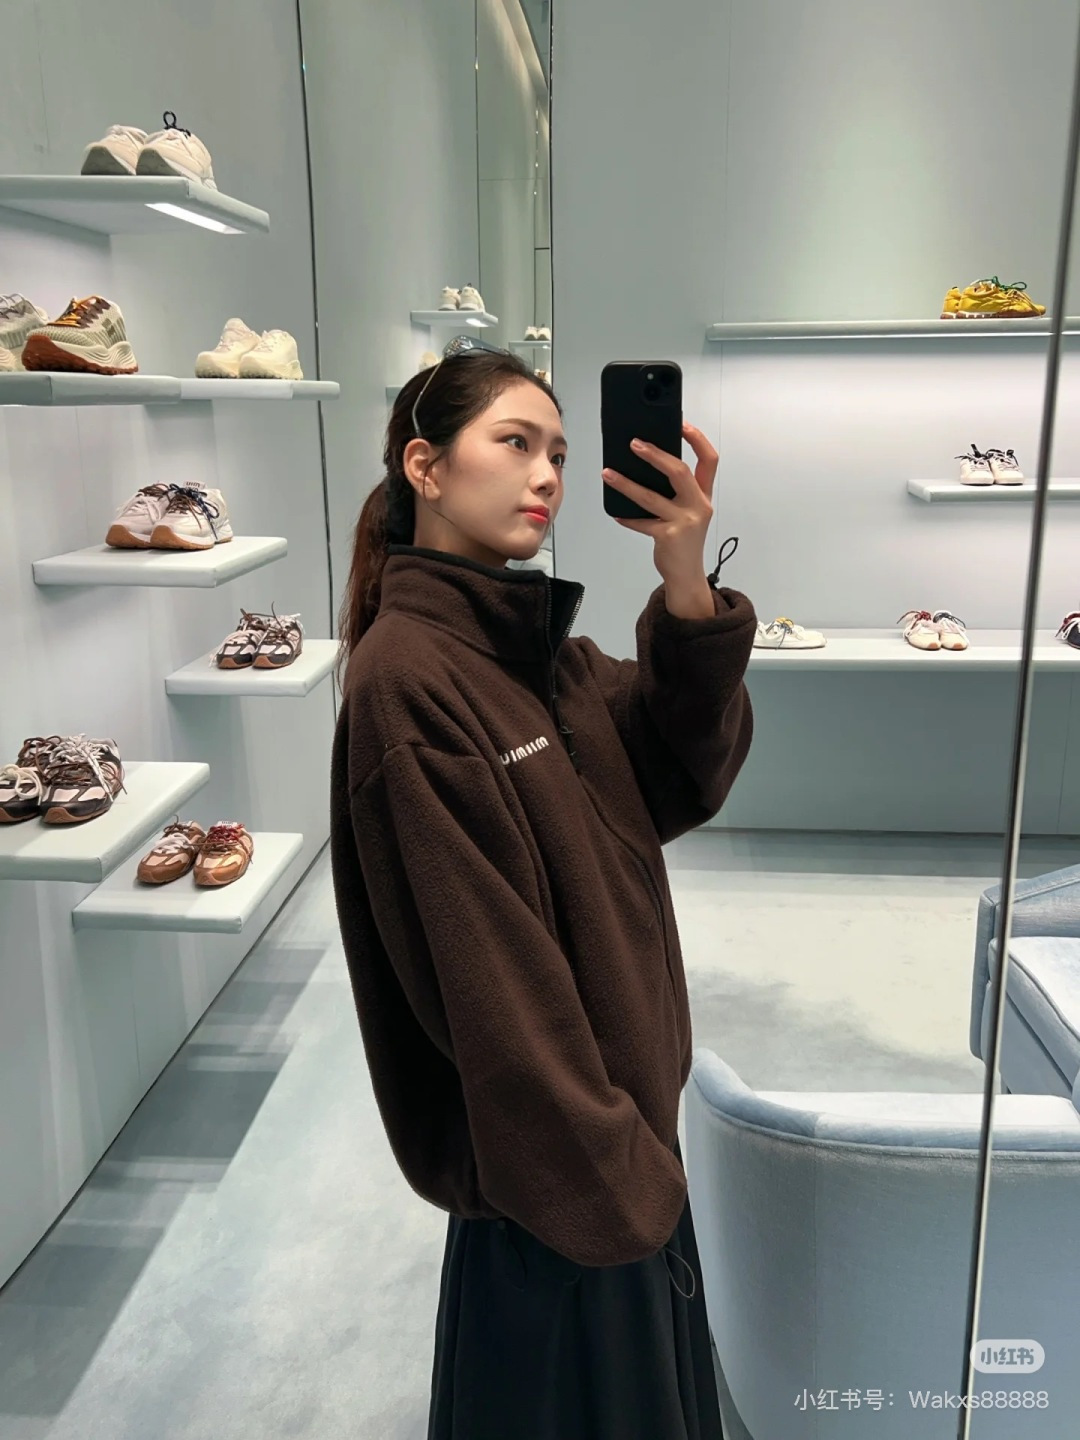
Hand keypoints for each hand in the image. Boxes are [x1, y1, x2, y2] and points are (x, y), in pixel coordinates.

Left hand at [602, 421, 716, 586]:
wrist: (686, 575)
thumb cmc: (683, 541)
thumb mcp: (687, 512)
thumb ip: (676, 492)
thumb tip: (645, 466)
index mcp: (703, 495)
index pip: (709, 460)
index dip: (697, 439)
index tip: (681, 424)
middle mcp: (698, 506)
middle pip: (680, 471)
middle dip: (655, 455)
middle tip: (634, 444)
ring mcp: (684, 522)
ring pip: (651, 497)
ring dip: (626, 484)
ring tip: (608, 473)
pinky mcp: (668, 537)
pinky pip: (642, 522)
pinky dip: (627, 517)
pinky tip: (616, 514)